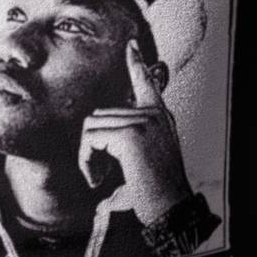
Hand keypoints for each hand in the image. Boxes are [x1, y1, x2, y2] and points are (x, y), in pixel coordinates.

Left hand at [77, 38, 190, 225]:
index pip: (147, 84)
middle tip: (97, 175)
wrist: (171, 211)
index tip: (131, 45)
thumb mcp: (146, 161)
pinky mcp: (132, 135)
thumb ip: (130, 142)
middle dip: (91, 145)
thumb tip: (100, 141)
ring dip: (87, 155)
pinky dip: (86, 161)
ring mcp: (144, 122)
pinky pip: (91, 139)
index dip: (137, 64)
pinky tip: (97, 180)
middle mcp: (155, 115)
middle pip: (101, 114)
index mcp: (160, 118)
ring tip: (98, 178)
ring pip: (92, 126)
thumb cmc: (157, 194)